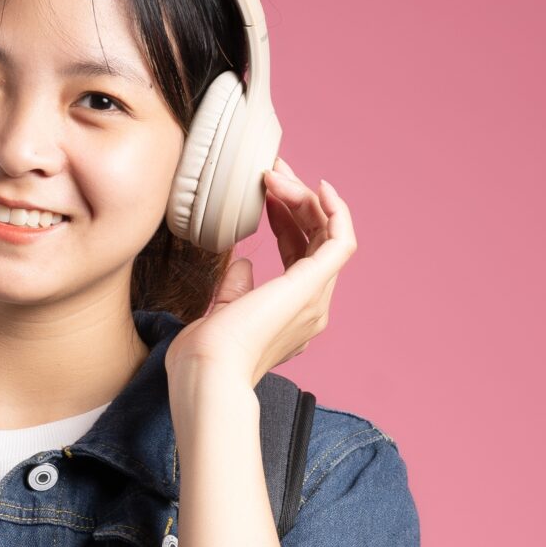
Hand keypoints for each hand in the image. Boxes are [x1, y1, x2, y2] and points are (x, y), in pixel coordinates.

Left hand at [162, 158, 357, 388]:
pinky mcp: (313, 287)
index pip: (299, 256)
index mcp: (291, 315)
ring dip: (304, 198)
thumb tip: (243, 263)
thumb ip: (234, 288)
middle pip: (316, 241)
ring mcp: (315, 299)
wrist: (208, 374)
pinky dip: (336, 211)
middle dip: (297, 201)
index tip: (265, 194)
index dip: (286, 220)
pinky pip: (341, 241)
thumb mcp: (219, 313)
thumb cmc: (204, 357)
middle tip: (272, 172)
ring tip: (276, 175)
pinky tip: (319, 187)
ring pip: (326, 235)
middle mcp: (311, 308)